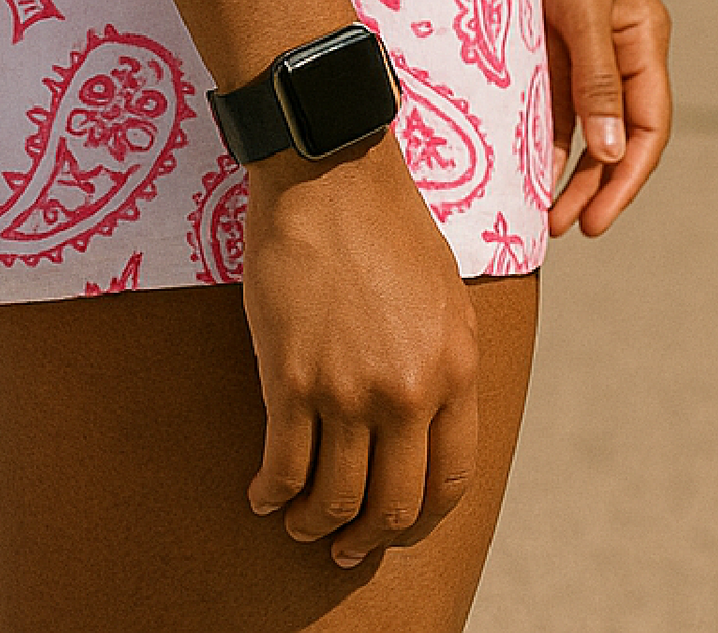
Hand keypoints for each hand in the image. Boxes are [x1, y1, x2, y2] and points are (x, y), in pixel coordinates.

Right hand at [240, 131, 479, 568]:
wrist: (331, 172)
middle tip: (343, 545)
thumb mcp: (446, 298)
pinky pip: (283, 466)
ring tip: (297, 522)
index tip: (396, 527)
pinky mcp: (292, 377)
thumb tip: (428, 428)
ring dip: (313, 526)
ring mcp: (348, 390)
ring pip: (334, 500)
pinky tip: (262, 494)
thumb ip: (444, 366)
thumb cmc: (387, 225)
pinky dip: (271, 494)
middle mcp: (408, 391)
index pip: (449, 481)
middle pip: (394, 507)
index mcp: (455, 370)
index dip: (420, 520)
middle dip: (366, 538)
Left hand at [543, 0, 671, 238]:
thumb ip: (596, 78)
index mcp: (643, 37)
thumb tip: (610, 152)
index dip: (626, 179)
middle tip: (566, 228)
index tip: (595, 220)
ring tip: (547, 213)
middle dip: (598, 186)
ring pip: (590, 124)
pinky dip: (548, 137)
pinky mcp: (552, 40)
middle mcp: (620, 47)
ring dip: (572, 170)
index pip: (648, 127)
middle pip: (620, 135)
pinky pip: (556, 101)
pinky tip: (528, 166)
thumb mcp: (581, 6)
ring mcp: (586, 45)